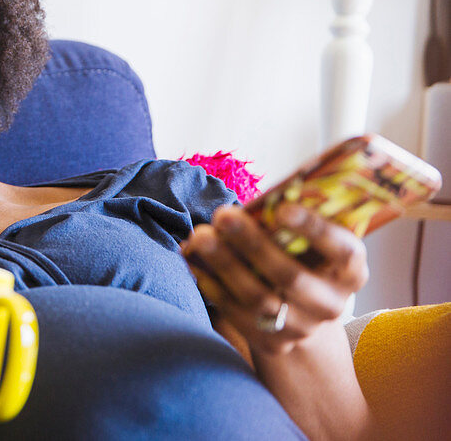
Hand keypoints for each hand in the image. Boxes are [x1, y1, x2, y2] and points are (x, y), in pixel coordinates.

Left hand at [181, 202, 368, 354]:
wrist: (300, 312)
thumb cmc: (300, 258)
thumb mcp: (308, 241)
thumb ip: (289, 222)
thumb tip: (256, 200)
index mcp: (350, 271)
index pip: (343, 250)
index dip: (314, 229)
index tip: (282, 207)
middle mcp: (332, 304)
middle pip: (291, 276)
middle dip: (252, 244)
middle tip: (222, 215)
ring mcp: (302, 328)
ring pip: (258, 298)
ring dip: (224, 264)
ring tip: (199, 236)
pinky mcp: (272, 342)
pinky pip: (236, 314)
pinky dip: (211, 285)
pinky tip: (192, 260)